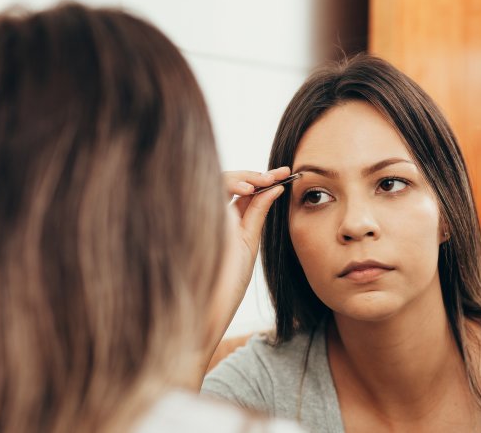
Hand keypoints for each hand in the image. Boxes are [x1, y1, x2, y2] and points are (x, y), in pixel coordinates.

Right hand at [197, 167, 289, 380]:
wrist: (208, 308)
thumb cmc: (227, 284)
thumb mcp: (248, 243)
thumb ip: (257, 215)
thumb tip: (275, 189)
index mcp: (225, 219)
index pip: (242, 190)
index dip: (263, 179)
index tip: (288, 175)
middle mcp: (210, 213)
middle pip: (229, 180)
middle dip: (257, 173)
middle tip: (281, 173)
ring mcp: (200, 214)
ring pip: (216, 179)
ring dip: (243, 175)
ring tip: (265, 180)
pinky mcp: (192, 216)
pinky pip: (206, 189)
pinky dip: (228, 183)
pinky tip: (248, 188)